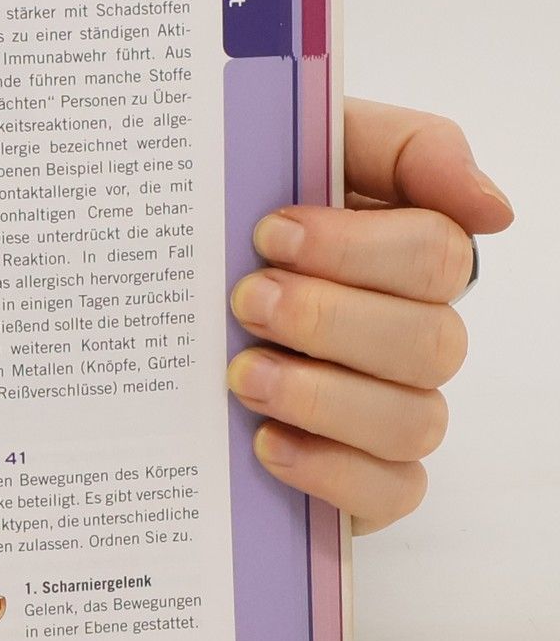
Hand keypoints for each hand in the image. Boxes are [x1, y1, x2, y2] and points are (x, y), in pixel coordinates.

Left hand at [227, 99, 512, 532]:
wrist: (148, 305)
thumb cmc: (236, 220)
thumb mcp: (298, 150)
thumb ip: (403, 148)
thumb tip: (492, 206)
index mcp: (405, 253)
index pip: (437, 252)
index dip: (356, 246)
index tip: (269, 232)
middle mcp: (413, 335)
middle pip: (430, 340)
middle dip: (330, 319)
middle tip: (244, 302)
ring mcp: (392, 410)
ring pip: (414, 420)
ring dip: (324, 396)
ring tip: (240, 374)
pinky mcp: (364, 480)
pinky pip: (392, 491)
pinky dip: (331, 470)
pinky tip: (266, 442)